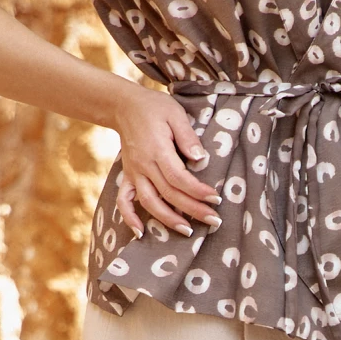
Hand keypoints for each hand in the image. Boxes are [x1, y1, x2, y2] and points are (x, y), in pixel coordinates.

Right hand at [111, 81, 221, 236]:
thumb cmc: (155, 107)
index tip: (216, 199)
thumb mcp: (175, 113)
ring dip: (167, 220)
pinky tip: (141, 233)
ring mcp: (134, 173)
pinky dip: (129, 218)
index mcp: (157, 150)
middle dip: (192, 210)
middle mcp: (144, 165)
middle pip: (169, 194)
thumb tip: (201, 159)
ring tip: (188, 232)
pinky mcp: (127, 176)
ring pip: (149, 202)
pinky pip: (124, 201)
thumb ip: (188, 137)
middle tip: (214, 220)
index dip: (197, 191)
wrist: (124, 106)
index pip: (179, 178)